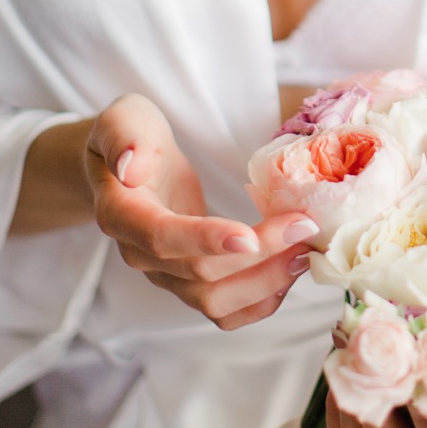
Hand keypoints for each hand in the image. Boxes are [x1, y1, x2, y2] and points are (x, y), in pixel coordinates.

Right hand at [86, 93, 317, 329]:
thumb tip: (130, 167)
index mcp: (121, 214)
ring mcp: (165, 274)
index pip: (160, 237)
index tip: (249, 236)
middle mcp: (140, 255)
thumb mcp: (123, 117)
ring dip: (265, 283)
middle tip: (304, 226)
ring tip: (305, 252)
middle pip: (199, 273)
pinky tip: (289, 273)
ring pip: (213, 300)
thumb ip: (124, 136)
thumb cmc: (132, 134)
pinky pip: (223, 310)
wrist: (131, 162)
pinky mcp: (189, 280)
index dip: (204, 240)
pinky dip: (259, 301)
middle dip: (258, 254)